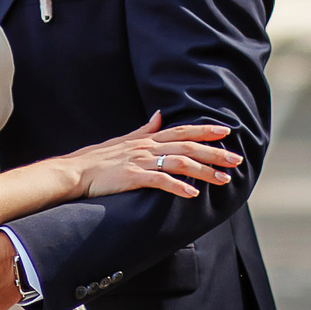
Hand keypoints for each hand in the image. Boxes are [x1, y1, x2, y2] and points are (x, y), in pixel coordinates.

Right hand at [62, 112, 239, 200]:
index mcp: (147, 139)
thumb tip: (160, 115)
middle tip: (236, 159)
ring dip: (204, 171)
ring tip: (223, 179)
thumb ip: (145, 129)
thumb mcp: (123, 139)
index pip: (182, 130)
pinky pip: (160, 181)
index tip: (227, 131)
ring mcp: (140, 161)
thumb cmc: (97, 159)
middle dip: (214, 152)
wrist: (74, 172)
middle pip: (188, 146)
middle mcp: (147, 146)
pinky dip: (178, 187)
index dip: (205, 130)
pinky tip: (192, 194)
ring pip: (180, 162)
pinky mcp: (132, 177)